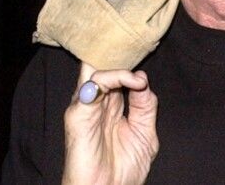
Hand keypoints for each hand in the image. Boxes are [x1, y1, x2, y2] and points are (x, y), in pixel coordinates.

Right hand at [62, 63, 158, 183]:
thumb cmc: (123, 171)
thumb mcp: (145, 133)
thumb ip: (145, 106)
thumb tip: (143, 80)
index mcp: (111, 107)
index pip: (116, 75)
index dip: (131, 67)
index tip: (146, 75)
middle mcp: (96, 104)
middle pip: (101, 67)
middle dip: (117, 56)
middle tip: (135, 52)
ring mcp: (85, 107)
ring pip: (96, 71)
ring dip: (121, 68)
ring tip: (138, 78)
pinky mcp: (78, 114)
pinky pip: (93, 86)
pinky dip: (114, 77)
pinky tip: (132, 82)